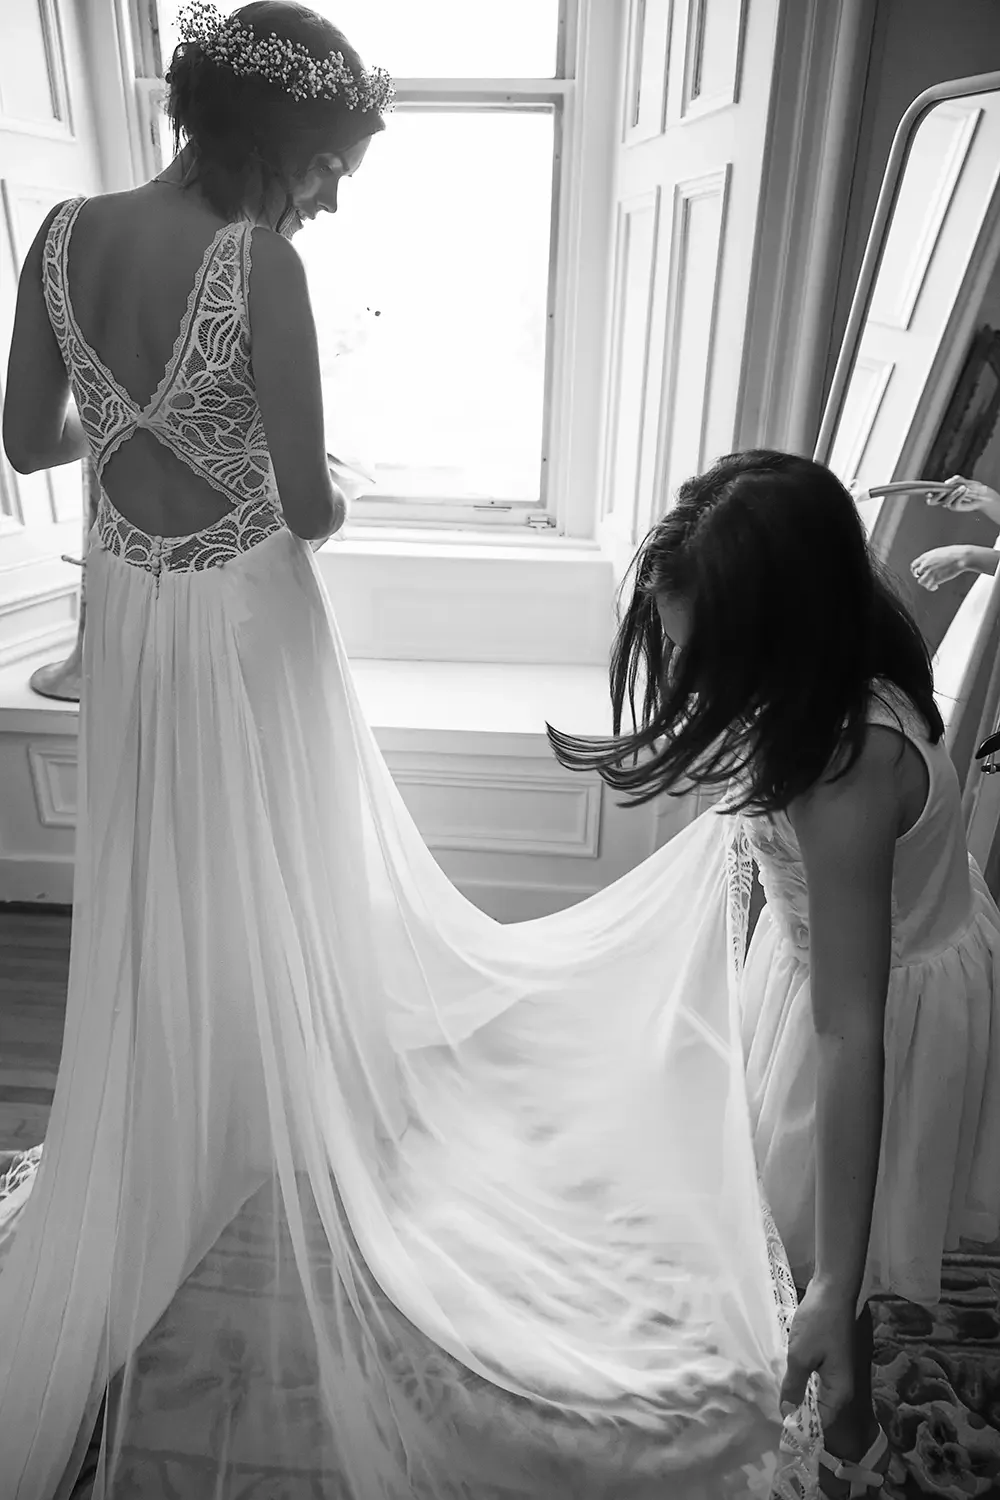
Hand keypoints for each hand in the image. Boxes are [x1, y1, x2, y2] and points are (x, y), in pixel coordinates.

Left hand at [780, 1280, 854, 1425]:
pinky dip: (801, 1382)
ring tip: (776, 1400)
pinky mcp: (828, 1360)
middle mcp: (841, 1388)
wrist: (832, 1291)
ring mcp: (836, 1373)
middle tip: (772, 1413)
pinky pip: (814, 1380)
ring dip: (798, 1397)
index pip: (821, 1423)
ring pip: (815, 1395)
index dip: (802, 1428)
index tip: (780, 1428)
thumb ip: (794, 1386)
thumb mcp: (801, 1357)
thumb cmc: (818, 1325)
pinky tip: (786, 1379)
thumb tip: (787, 1412)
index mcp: (839, 1392)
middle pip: (819, 1411)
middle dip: (798, 1413)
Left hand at [910, 544, 970, 590]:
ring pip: (921, 581)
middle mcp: (926, 564)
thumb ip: (932, 557)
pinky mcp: (936, 579)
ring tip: (932, 583)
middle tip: (927, 578)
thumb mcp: (940, 551)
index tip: (919, 573)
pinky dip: (931, 588)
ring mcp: (930, 572)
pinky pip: (929, 587)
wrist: (962, 557)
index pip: (914, 565)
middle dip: (921, 576)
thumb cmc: (955, 553)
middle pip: (916, 574)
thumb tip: (932, 562)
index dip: (915, 570)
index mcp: (926, 556)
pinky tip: (936, 587)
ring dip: (925, 583)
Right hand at [927, 475, 999, 512]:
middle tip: (942, 491)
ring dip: (954, 493)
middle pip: (932, 502)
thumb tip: (946, 483)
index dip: (927, 494)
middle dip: (935, 497)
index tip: (928, 492)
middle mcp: (943, 499)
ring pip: (946, 501)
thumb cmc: (971, 487)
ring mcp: (949, 504)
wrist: (982, 494)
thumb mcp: (963, 480)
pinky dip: (960, 495)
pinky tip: (966, 490)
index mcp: (942, 492)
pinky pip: (954, 503)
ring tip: (964, 487)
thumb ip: (955, 479)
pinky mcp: (956, 508)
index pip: (930, 494)